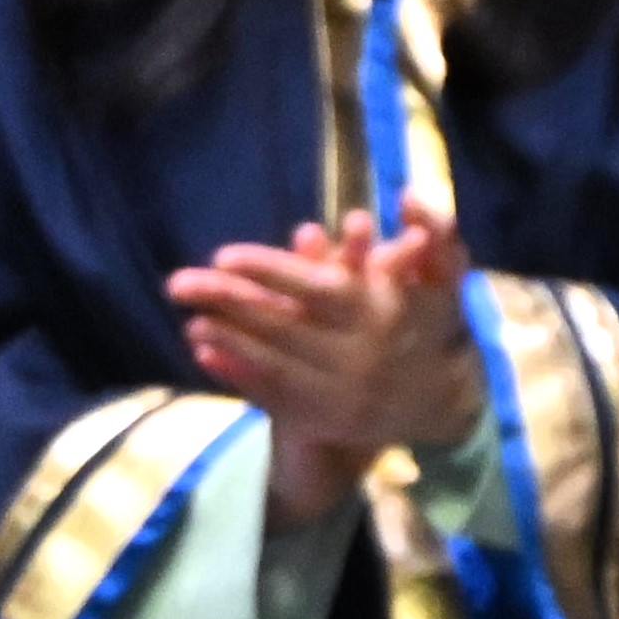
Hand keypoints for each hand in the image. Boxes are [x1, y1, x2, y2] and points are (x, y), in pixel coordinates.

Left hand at [172, 207, 482, 524]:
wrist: (441, 398)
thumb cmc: (429, 322)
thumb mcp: (435, 282)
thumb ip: (410, 243)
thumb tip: (398, 201)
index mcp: (380, 314)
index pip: (317, 289)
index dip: (270, 271)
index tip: (222, 255)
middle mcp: (357, 355)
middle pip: (284, 326)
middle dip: (230, 303)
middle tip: (178, 284)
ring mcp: (339, 391)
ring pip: (275, 364)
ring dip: (229, 341)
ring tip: (191, 322)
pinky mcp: (324, 417)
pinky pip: (275, 396)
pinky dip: (238, 374)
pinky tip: (202, 352)